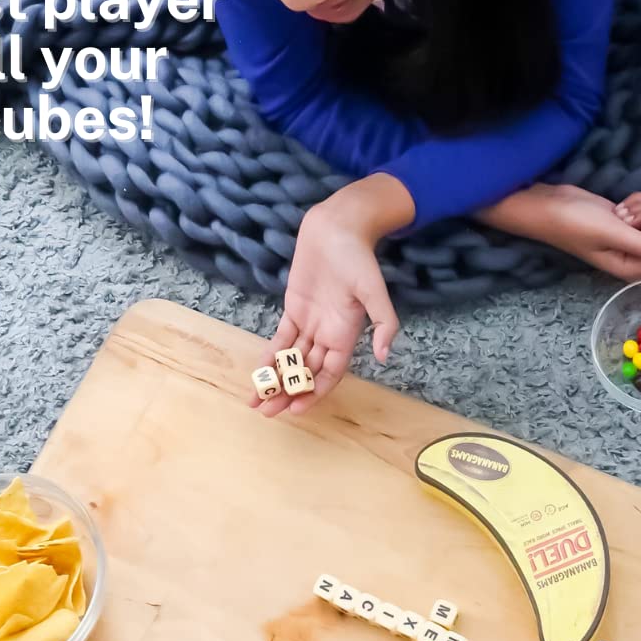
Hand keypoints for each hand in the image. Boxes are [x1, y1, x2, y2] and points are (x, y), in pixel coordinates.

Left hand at [254, 174, 412, 417]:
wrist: (338, 228)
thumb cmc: (359, 259)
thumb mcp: (376, 291)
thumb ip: (384, 323)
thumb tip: (384, 356)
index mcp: (347, 335)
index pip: (330, 374)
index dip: (314, 393)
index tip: (296, 410)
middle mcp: (328, 334)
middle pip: (307, 373)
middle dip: (288, 393)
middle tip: (266, 412)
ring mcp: (310, 323)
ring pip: (291, 360)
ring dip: (275, 380)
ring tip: (256, 400)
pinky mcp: (294, 310)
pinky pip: (280, 339)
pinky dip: (269, 356)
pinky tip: (258, 373)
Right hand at [533, 185, 640, 280]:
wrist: (552, 207)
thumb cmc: (576, 225)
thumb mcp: (612, 235)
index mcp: (636, 269)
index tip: (639, 221)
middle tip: (628, 216)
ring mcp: (638, 239)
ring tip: (619, 212)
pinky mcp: (634, 223)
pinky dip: (640, 201)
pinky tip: (619, 207)